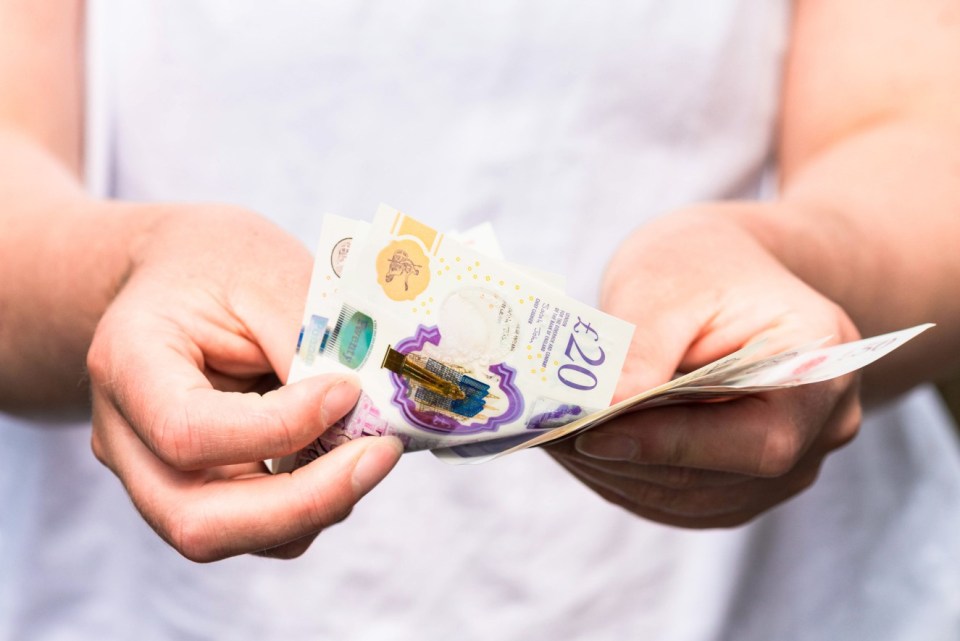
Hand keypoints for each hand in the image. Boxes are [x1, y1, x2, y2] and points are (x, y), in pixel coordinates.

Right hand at [87, 203, 401, 560]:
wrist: (179, 276)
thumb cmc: (220, 263)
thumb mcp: (265, 272)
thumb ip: (308, 342)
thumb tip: (369, 410)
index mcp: (128, 364)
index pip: (188, 432)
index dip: (279, 427)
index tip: (346, 390)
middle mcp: (126, 438)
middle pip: (197, 522)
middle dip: (306, 503)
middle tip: (382, 454)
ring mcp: (156, 476)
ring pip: (233, 537)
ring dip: (318, 505)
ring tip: (371, 445)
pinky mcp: (201, 492)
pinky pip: (260, 528)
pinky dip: (314, 504)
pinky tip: (346, 454)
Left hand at [547, 206, 861, 527]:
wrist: (731, 269)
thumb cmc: (706, 262)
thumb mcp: (669, 282)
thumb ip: (644, 349)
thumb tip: (603, 413)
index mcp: (821, 367)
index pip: (756, 440)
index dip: (669, 446)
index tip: (589, 435)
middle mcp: (821, 429)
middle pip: (716, 477)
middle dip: (623, 459)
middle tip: (543, 436)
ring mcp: (788, 464)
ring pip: (690, 497)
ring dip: (613, 474)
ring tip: (548, 440)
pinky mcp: (743, 479)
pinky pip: (681, 497)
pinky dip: (624, 478)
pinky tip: (577, 449)